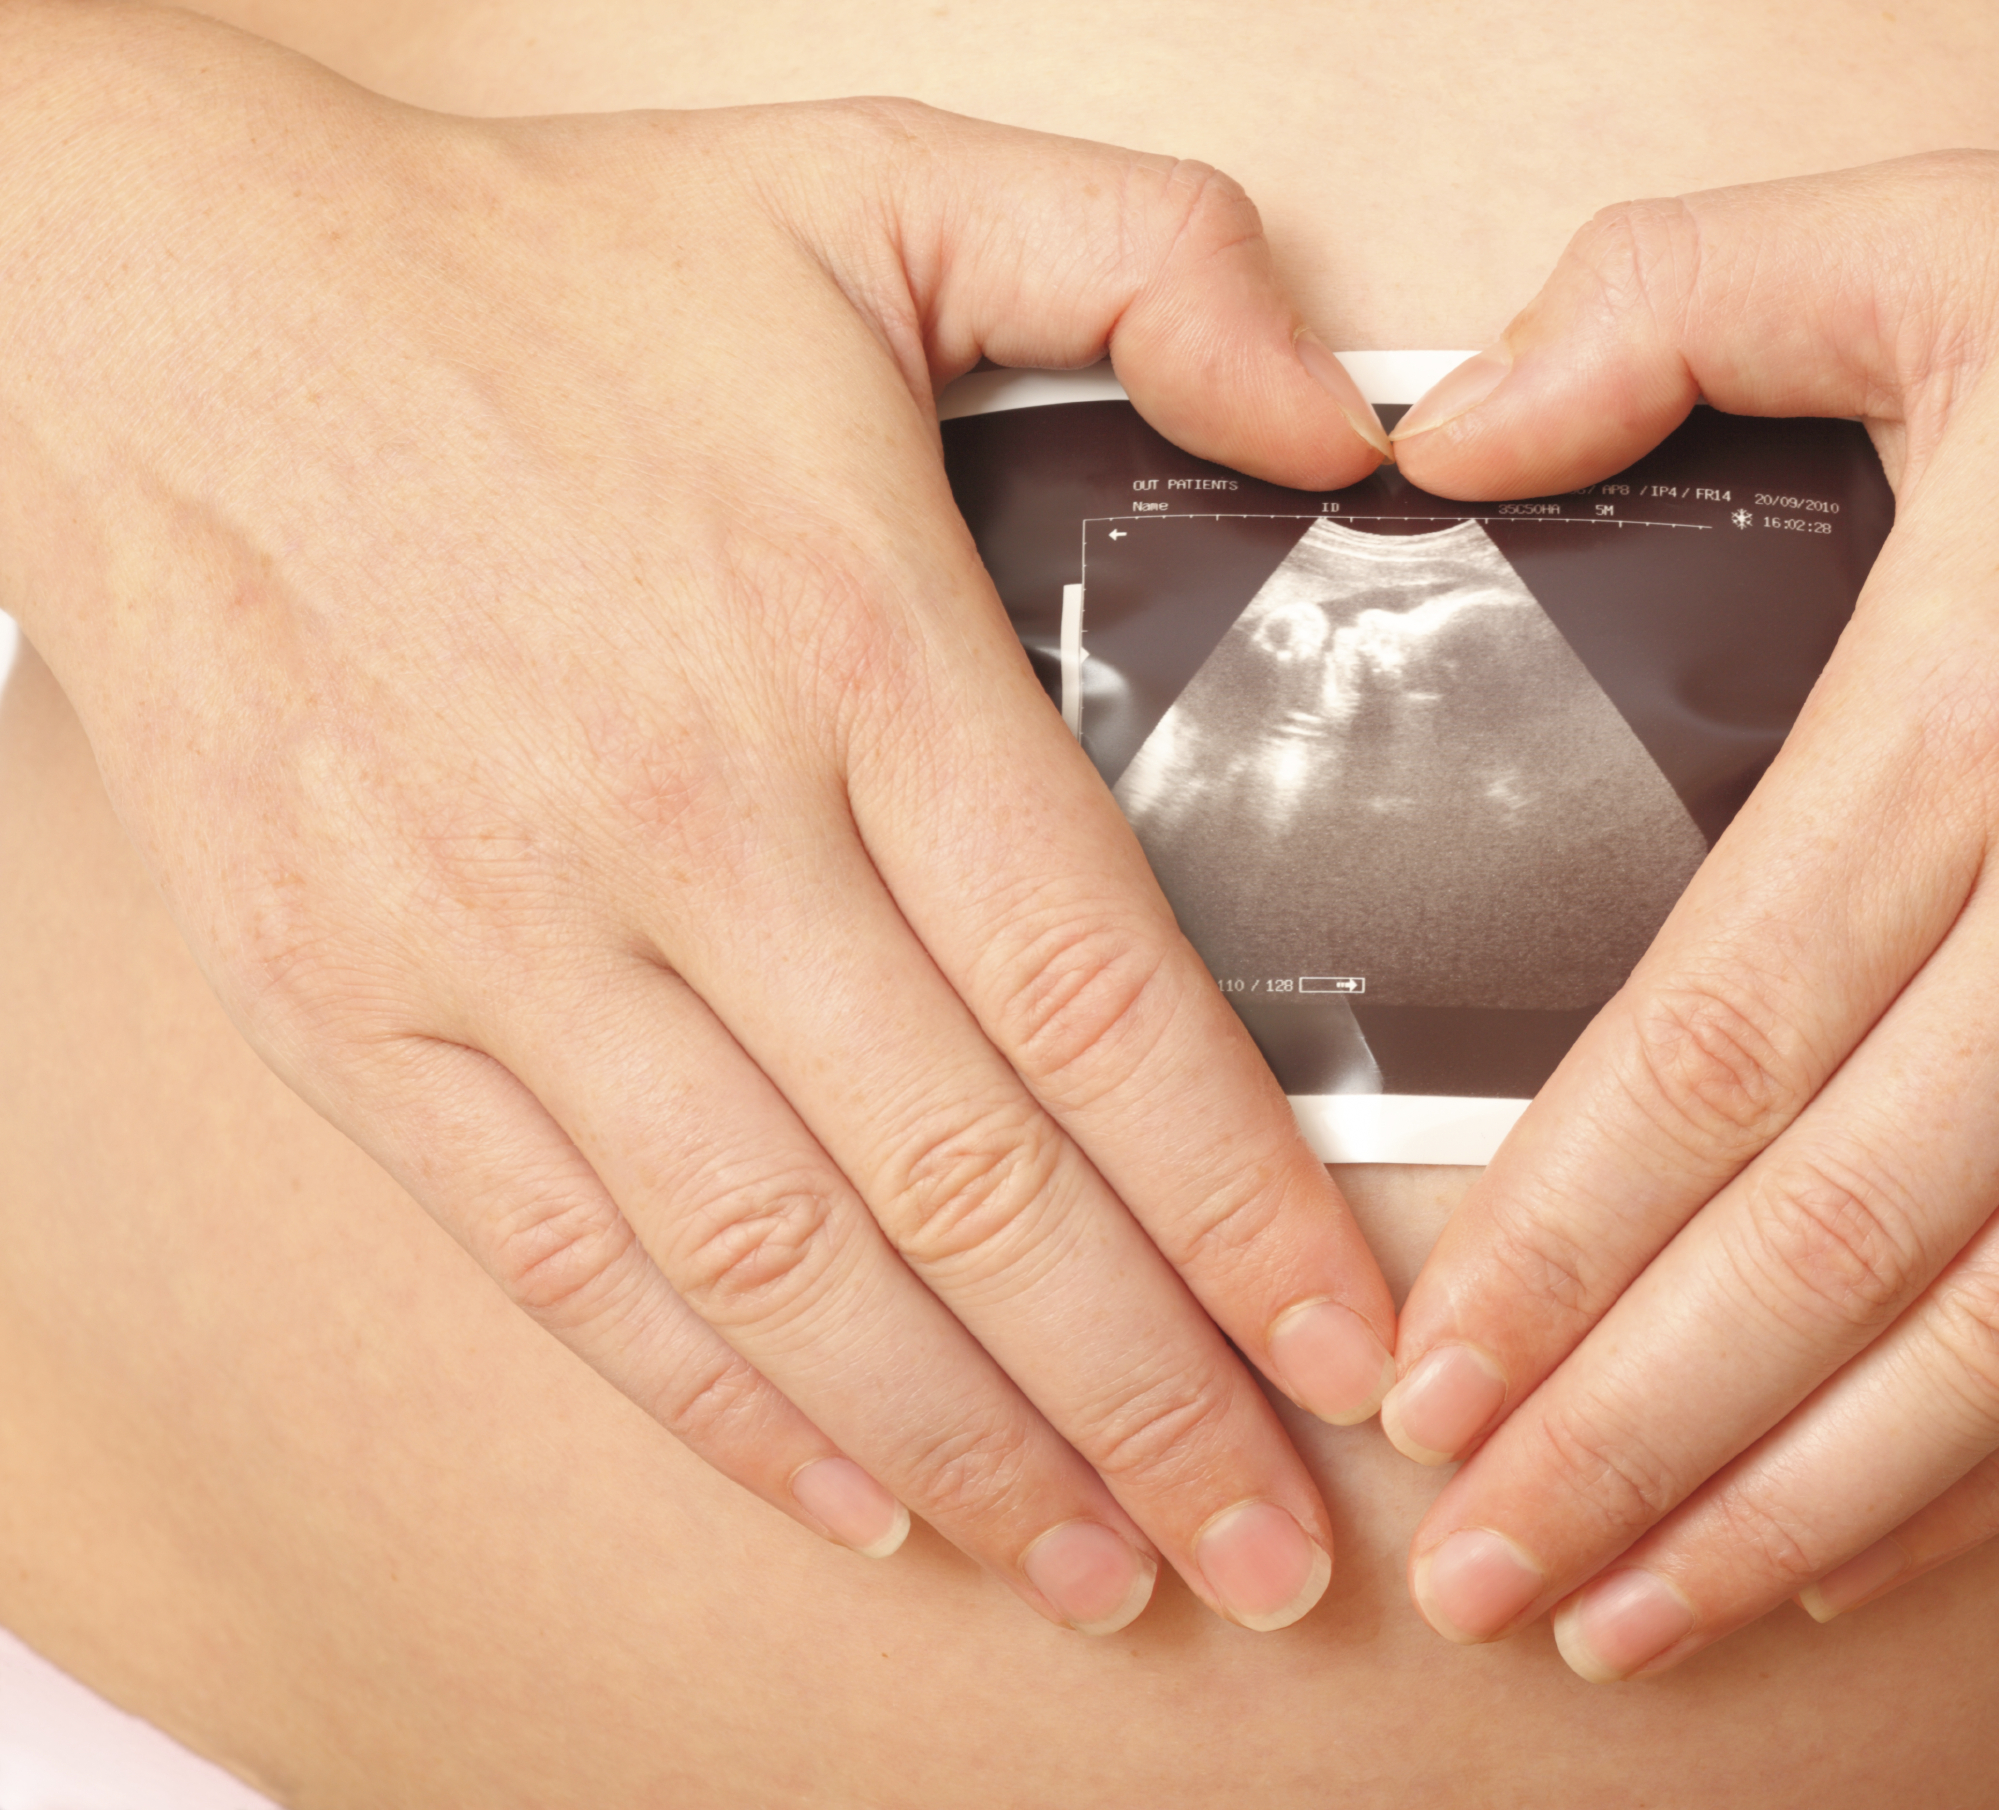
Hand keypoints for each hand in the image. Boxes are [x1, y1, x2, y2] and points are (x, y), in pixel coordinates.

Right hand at [0, 3, 1399, 1634]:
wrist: (165, 304)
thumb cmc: (544, 267)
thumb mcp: (880, 176)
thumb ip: (1155, 257)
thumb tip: (1342, 434)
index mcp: (850, 645)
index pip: (1104, 996)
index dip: (1247, 1209)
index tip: (1356, 1348)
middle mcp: (690, 820)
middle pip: (975, 1184)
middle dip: (1154, 1400)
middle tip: (1282, 1553)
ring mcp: (510, 939)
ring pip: (785, 1269)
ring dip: (971, 1453)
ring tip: (1112, 1573)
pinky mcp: (366, 1015)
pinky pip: (571, 1265)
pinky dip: (725, 1409)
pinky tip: (860, 1503)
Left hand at [1378, 77, 1998, 1674]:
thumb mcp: (1952, 240)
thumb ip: (1669, 300)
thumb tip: (1454, 430)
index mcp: (1982, 716)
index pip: (1714, 1045)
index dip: (1555, 1243)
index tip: (1431, 1378)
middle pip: (1824, 1240)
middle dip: (1622, 1434)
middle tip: (1470, 1566)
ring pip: (1994, 1344)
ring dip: (1791, 1508)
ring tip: (1625, 1619)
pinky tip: (1857, 1549)